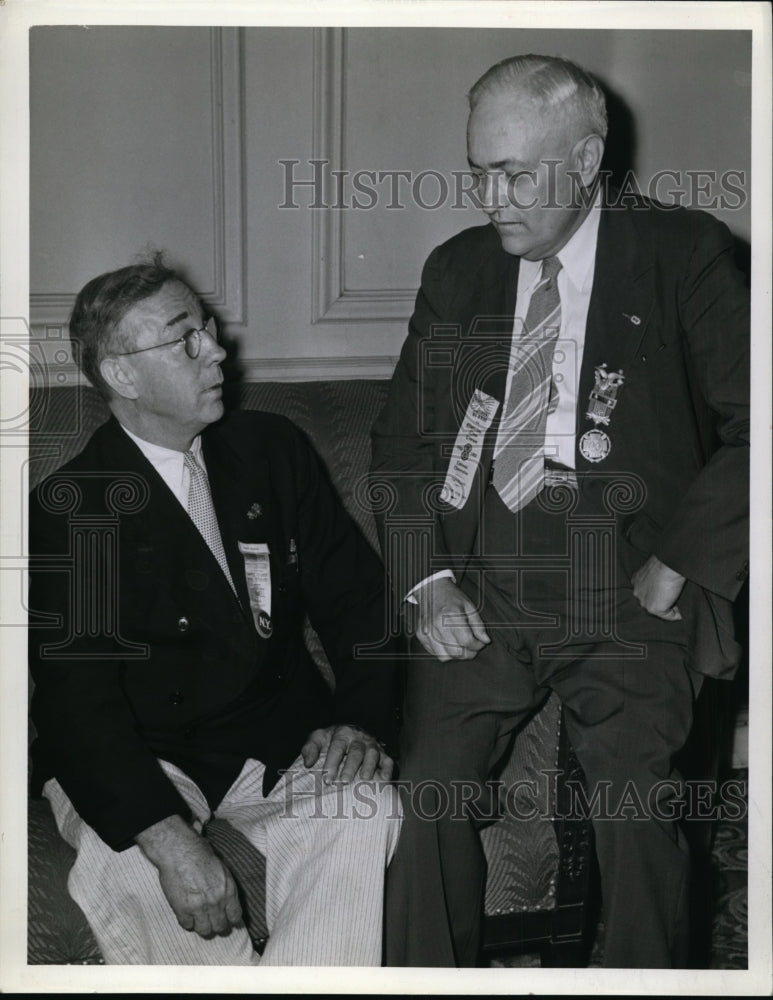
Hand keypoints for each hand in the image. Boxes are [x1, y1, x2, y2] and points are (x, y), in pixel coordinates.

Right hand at [136, 815, 241, 936]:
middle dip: (217, 925)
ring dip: (202, 926)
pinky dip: (187, 921)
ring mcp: (199, 908)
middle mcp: (216, 901)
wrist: (180, 851)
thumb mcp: (222, 869)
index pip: (235, 916)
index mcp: (228, 890)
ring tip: (199, 920)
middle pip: (220, 926)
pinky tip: (186, 914)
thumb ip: (225, 887)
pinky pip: (187, 925)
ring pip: (205, 930)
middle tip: (212, 921)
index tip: (227, 919)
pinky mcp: (182, 910)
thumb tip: (226, 902)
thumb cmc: (200, 854)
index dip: (231, 920)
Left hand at [301, 723, 393, 783]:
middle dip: (350, 767)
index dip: (332, 763)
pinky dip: (387, 770)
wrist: (350, 731)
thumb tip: (307, 764)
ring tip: (364, 780)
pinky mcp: (383, 753)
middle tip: (343, 782)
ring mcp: (372, 745)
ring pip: (372, 754)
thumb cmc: (331, 740)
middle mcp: (359, 738)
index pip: (337, 747)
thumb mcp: (318, 738)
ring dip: (369, 767)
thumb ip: (310, 748)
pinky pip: (388, 760)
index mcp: (342, 733)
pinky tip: (384, 781)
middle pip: (356, 751)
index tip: (326, 779)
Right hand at [414, 577, 489, 660]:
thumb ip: (478, 625)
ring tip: (461, 647)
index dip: (477, 646)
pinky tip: (450, 643)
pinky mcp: (421, 635)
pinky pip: (435, 653)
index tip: (481, 643)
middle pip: (457, 652)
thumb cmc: (451, 597)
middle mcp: (437, 625)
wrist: (431, 589)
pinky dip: (445, 652)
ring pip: (445, 656)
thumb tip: (485, 641)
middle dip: (469, 653)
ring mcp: (427, 631)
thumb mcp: (469, 606)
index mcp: (451, 615)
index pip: (467, 641)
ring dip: (456, 655)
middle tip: (473, 647)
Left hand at [631, 555, 685, 620]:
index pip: (644, 593)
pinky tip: (681, 612)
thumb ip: (655, 579)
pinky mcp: (654, 608)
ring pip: (657, 610)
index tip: (666, 596)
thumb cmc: (666, 563)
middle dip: (661, 603)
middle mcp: (637, 592)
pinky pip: (667, 616)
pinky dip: (675, 615)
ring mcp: (645, 601)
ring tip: (678, 606)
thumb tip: (666, 587)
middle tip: (674, 602)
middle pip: (649, 602)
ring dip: (668, 609)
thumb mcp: (656, 570)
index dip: (655, 595)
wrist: (669, 564)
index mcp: (636, 581)